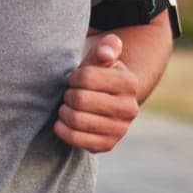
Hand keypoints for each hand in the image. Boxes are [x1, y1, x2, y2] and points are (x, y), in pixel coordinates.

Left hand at [54, 32, 139, 152]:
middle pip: (80, 100)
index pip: (86, 77)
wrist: (106, 103)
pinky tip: (64, 121)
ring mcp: (120, 129)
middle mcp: (130, 109)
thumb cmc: (98, 76)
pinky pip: (74, 138)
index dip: (74, 77)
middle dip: (68, 95)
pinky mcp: (107, 145)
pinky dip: (62, 128)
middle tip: (70, 94)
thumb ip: (106, 47)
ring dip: (64, 111)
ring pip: (76, 120)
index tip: (75, 78)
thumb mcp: (102, 58)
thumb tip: (106, 53)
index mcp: (129, 83)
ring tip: (67, 106)